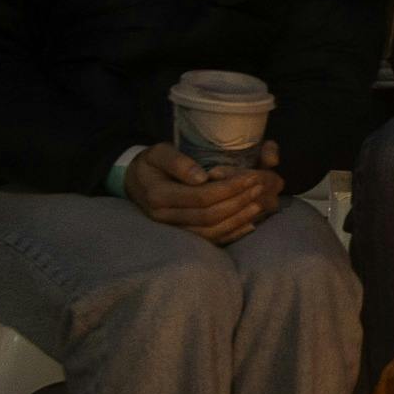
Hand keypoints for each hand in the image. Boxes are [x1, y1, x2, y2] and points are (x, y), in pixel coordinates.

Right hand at [125, 140, 282, 243]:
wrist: (135, 182)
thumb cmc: (151, 164)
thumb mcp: (159, 153)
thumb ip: (178, 162)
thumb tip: (202, 178)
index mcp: (159, 196)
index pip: (202, 197)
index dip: (229, 189)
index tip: (250, 177)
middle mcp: (165, 218)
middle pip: (209, 216)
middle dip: (238, 202)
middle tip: (258, 188)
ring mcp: (173, 230)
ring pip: (211, 232)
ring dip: (238, 219)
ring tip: (257, 204)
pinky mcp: (182, 236)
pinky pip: (210, 240)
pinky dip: (231, 234)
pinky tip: (249, 224)